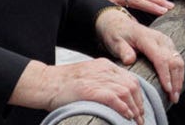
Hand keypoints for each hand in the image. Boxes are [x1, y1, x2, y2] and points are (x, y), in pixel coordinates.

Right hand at [11, 58, 144, 122]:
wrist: (44, 83)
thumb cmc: (63, 84)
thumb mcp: (87, 78)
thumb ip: (102, 83)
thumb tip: (118, 100)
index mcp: (103, 65)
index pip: (129, 79)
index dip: (138, 96)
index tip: (139, 109)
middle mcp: (103, 69)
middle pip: (131, 85)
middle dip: (139, 104)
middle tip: (141, 119)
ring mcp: (96, 79)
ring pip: (126, 91)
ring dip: (134, 108)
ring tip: (136, 121)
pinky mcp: (89, 89)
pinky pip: (113, 97)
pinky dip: (123, 107)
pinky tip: (126, 115)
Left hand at [95, 8, 183, 103]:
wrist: (118, 23)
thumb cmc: (116, 34)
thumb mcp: (115, 41)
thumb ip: (122, 50)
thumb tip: (130, 60)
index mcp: (146, 37)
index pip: (161, 58)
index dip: (166, 75)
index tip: (167, 90)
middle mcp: (159, 38)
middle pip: (174, 61)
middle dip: (176, 81)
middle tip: (173, 99)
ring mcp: (165, 41)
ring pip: (178, 61)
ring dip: (179, 79)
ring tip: (175, 96)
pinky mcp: (167, 45)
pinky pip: (177, 59)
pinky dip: (179, 73)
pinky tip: (176, 85)